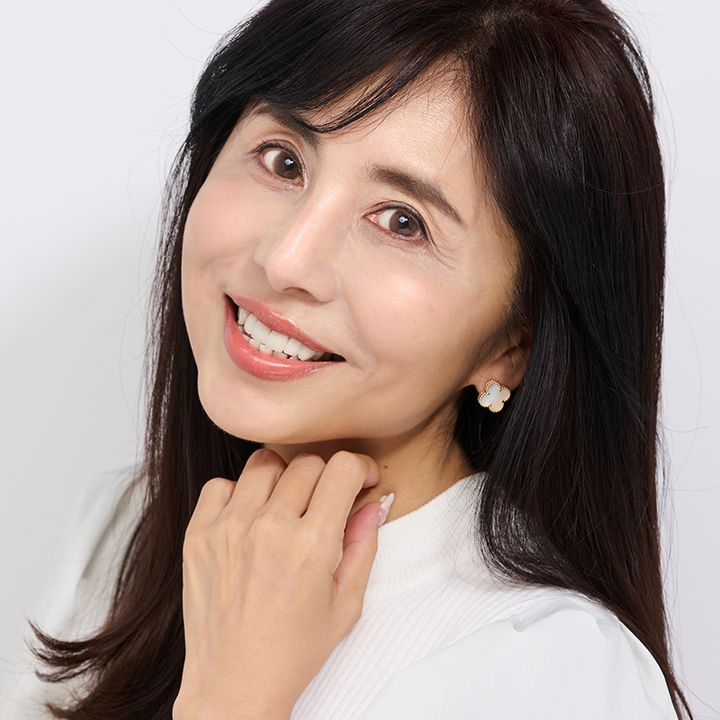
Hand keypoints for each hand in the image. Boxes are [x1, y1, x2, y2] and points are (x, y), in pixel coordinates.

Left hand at [174, 448, 384, 719]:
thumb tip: (374, 502)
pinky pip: (220, 485)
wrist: (234, 684)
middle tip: (324, 503)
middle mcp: (269, 528)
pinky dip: (238, 494)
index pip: (342, 468)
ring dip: (283, 479)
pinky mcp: (198, 535)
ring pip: (264, 463)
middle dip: (326, 477)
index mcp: (311, 545)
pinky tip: (248, 519)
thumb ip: (364, 544)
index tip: (360, 481)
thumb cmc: (293, 651)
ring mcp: (229, 528)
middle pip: (308, 463)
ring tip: (285, 508)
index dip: (360, 468)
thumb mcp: (346, 603)